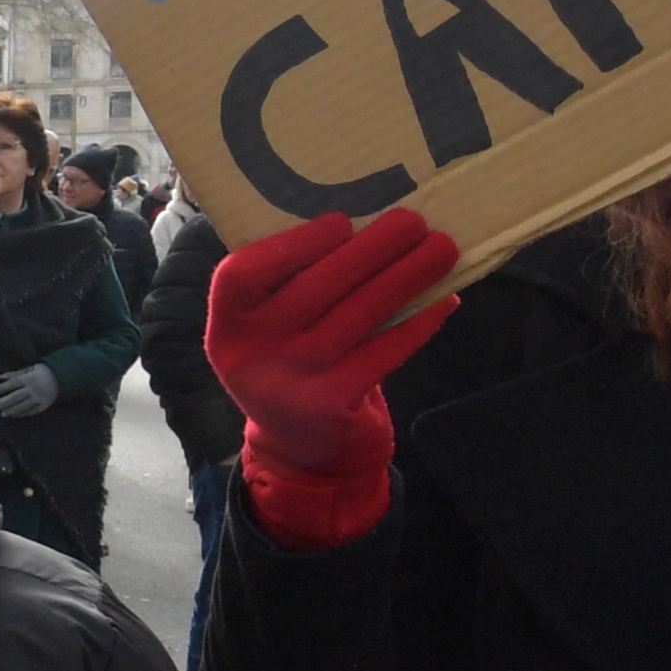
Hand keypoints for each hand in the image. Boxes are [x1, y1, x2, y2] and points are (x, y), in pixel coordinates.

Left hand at [0, 362, 59, 419]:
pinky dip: (22, 413)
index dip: (2, 388)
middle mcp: (34, 389)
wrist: (63, 377)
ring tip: (2, 414)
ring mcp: (39, 398)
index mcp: (29, 378)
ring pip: (24, 406)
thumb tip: (0, 377)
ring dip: (12, 410)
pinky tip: (14, 415)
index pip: (12, 383)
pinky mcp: (45, 405)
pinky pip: (32, 411)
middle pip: (16, 396)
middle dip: (4, 402)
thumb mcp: (29, 369)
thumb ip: (15, 373)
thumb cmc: (43, 371)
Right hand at [201, 209, 459, 488]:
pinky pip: (384, 352)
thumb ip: (291, 287)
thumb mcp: (270, 331)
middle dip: (370, 249)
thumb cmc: (292, 364)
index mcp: (227, 328)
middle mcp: (251, 356)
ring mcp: (292, 384)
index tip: (340, 222)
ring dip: (406, 276)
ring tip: (441, 248)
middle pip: (313, 289)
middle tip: (412, 220)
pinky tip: (442, 299)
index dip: (290, 245)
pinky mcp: (334, 406)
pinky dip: (418, 322)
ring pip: (358, 316)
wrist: (300, 450)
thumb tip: (366, 224)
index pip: (240, 276)